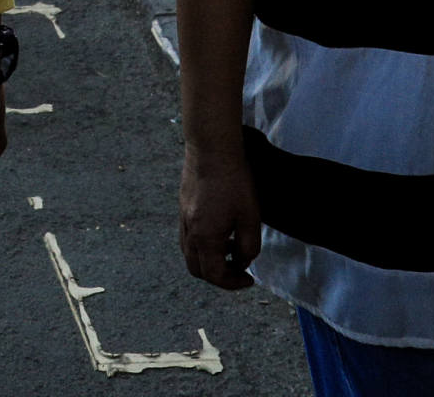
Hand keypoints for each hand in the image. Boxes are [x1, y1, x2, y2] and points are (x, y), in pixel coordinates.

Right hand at [180, 146, 261, 288]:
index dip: (234, 283)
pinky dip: (203, 245)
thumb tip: (242, 262)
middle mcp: (189, 232)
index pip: (215, 276)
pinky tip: (220, 231)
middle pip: (197, 270)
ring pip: (190, 254)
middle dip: (219, 277)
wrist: (212, 149)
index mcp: (205, 238)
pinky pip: (188, 237)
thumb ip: (248, 247)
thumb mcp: (250, 218)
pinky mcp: (183, 207)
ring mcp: (183, 219)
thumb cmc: (234, 182)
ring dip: (210, 260)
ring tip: (231, 249)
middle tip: (239, 271)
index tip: (250, 279)